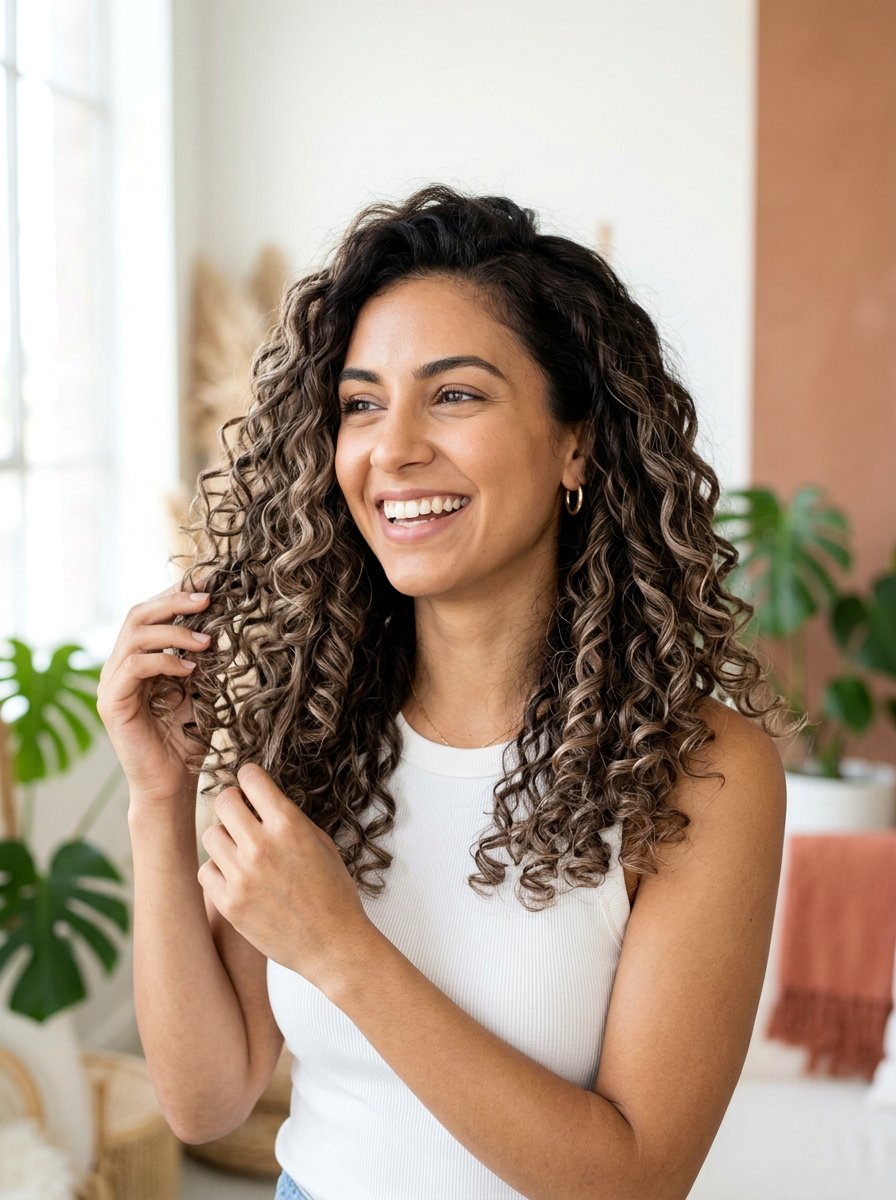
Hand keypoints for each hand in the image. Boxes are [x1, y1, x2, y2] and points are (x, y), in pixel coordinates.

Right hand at [97, 584, 213, 804]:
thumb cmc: (187, 739)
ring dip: (174, 633)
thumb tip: (218, 623)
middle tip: (207, 600)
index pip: (150, 614)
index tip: (207, 585)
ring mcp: (111, 683)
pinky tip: (190, 669)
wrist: (173, 783)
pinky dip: (163, 661)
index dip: (175, 596)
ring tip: (206, 642)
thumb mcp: (202, 689)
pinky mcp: (111, 702)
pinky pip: (133, 666)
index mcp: (138, 659)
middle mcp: (120, 666)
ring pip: (135, 636)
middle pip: (138, 615)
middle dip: (174, 603)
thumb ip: (202, 659)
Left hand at [198, 762, 378, 992]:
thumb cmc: (333, 892)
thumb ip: (289, 818)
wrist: (332, 944)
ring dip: (224, 838)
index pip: (251, 778)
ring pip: (210, 835)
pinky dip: (217, 870)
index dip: (249, 777)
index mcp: (289, 825)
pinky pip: (205, 870)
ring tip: (240, 850)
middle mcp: (262, 845)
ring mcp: (242, 875)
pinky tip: (235, 876)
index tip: (250, 783)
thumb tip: (262, 798)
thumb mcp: (321, 843)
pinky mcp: (229, 903)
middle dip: (232, 803)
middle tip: (239, 813)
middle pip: (223, 802)